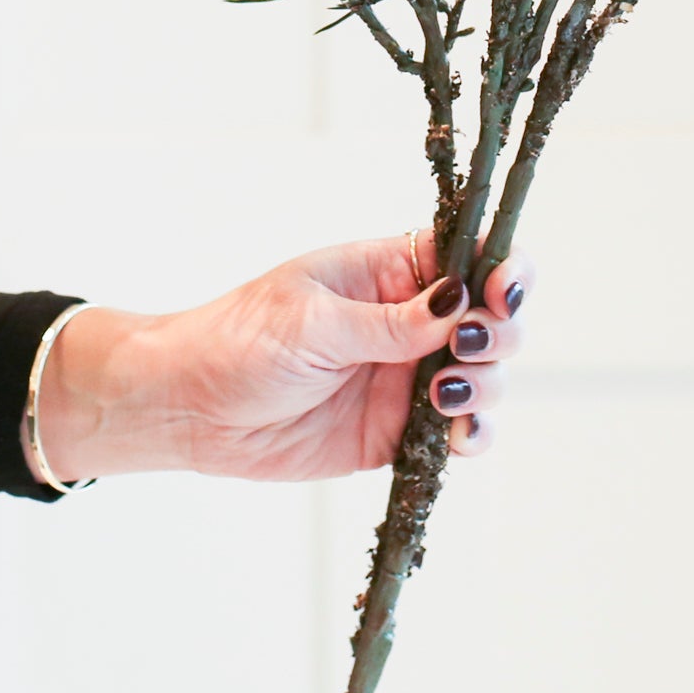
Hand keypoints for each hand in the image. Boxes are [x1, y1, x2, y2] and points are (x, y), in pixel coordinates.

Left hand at [31, 232, 530, 483]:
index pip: (469, 255)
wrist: (189, 408)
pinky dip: (472, 435)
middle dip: (500, 331)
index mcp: (392, 272)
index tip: (504, 292)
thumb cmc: (238, 340)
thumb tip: (458, 303)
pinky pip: (454, 432)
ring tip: (446, 395)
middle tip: (468, 347)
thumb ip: (389, 321)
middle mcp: (412, 320)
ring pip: (483, 376)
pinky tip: (459, 437)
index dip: (502, 268)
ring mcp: (406, 376)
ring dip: (487, 384)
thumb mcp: (313, 321)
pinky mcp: (396, 430)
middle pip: (492, 317)